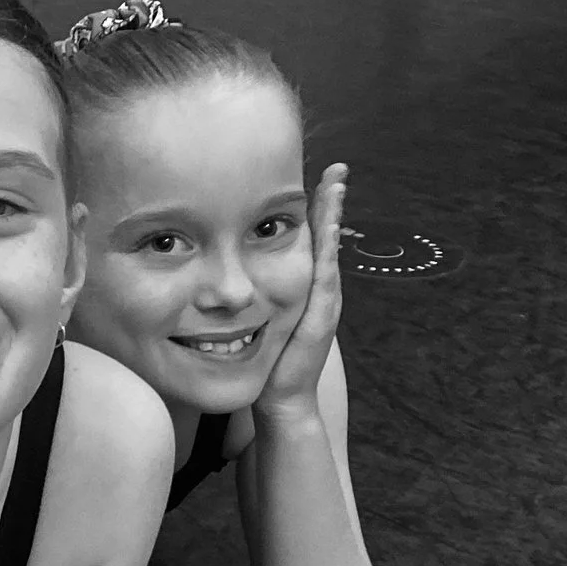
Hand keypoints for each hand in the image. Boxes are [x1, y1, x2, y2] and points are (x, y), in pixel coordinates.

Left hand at [257, 162, 346, 424]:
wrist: (280, 396)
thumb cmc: (263, 357)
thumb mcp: (258, 316)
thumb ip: (253, 292)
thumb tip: (229, 275)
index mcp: (303, 285)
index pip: (311, 238)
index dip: (317, 208)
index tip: (320, 176)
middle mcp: (319, 289)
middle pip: (327, 236)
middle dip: (333, 202)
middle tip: (338, 169)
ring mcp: (323, 301)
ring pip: (330, 251)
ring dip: (335, 218)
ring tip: (337, 186)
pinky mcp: (320, 316)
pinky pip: (325, 277)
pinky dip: (328, 251)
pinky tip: (329, 230)